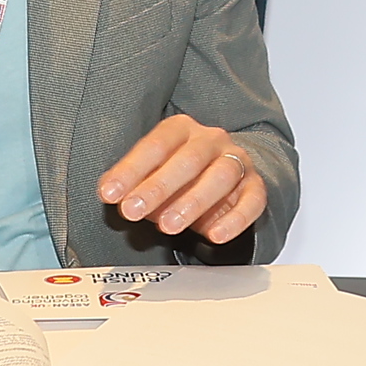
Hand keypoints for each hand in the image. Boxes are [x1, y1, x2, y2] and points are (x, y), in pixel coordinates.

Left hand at [96, 114, 265, 244]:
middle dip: (157, 187)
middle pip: (188, 159)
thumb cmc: (181, 177)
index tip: (110, 193)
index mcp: (182, 130)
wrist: (226, 178)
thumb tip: (110, 192)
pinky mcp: (255, 187)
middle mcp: (212, 140)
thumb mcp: (152, 175)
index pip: (156, 145)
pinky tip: (215, 236)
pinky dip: (235, 220)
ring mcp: (237, 162)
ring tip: (168, 226)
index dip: (131, 170)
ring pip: (220, 177)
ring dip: (192, 203)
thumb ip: (132, 182)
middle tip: (133, 210)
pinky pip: (252, 201)